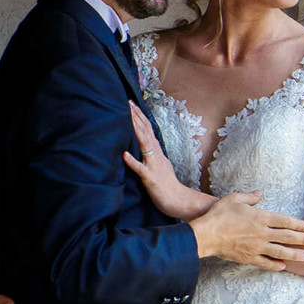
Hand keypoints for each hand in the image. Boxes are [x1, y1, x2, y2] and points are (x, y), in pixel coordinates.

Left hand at [122, 102, 208, 220]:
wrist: (179, 201)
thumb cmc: (167, 186)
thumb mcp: (159, 166)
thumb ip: (151, 156)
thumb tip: (144, 146)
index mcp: (157, 153)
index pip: (148, 130)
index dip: (139, 117)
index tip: (131, 104)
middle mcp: (156, 156)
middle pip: (146, 132)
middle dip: (136, 117)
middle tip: (128, 102)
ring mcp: (153, 166)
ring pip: (144, 145)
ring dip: (136, 130)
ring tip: (127, 118)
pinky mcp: (150, 178)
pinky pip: (141, 169)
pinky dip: (133, 161)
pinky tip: (124, 154)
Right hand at [190, 192, 303, 269]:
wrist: (205, 234)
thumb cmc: (220, 214)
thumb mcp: (235, 199)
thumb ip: (250, 197)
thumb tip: (260, 193)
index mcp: (261, 218)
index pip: (285, 221)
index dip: (299, 224)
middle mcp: (262, 233)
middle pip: (288, 237)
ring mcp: (256, 247)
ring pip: (280, 252)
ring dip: (295, 254)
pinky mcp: (248, 257)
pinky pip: (265, 263)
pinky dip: (275, 265)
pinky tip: (284, 267)